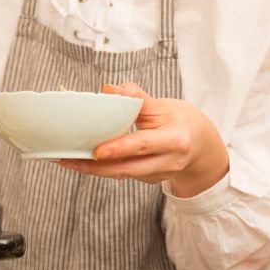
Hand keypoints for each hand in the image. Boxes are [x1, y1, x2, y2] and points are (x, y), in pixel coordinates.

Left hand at [58, 82, 228, 195]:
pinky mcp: (150, 180)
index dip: (120, 148)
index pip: (143, 145)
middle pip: (128, 168)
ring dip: (94, 169)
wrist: (201, 146)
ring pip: (122, 174)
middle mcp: (169, 162)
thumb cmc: (181, 121)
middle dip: (95, 166)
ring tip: (67, 160)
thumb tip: (109, 89)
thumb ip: (137, 98)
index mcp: (175, 140)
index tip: (97, 151)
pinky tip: (83, 161)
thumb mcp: (164, 106)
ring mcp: (159, 175)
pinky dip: (103, 168)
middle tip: (67, 159)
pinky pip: (124, 174)